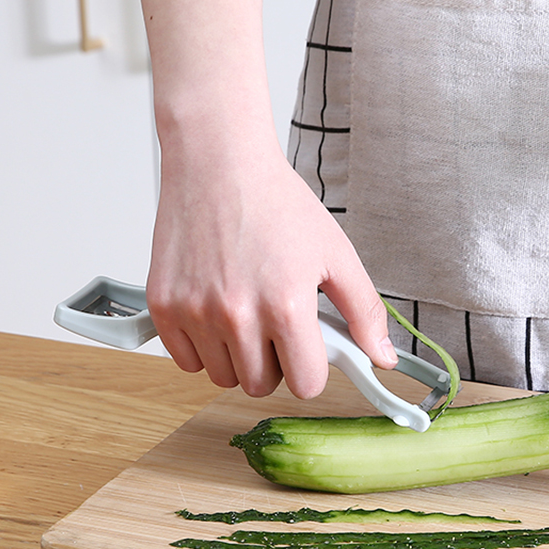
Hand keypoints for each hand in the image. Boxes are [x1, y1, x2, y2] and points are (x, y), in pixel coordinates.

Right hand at [135, 0, 396, 398]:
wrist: (218, 162)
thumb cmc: (275, 203)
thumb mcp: (336, 254)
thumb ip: (364, 312)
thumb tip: (384, 358)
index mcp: (287, 305)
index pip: (306, 385)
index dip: (311, 369)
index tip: (308, 350)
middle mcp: (237, 314)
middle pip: (260, 385)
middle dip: (274, 364)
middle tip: (275, 327)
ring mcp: (196, 311)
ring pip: (222, 377)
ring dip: (238, 358)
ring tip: (246, 314)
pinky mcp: (164, 305)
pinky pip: (185, 361)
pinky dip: (202, 348)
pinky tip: (216, 313)